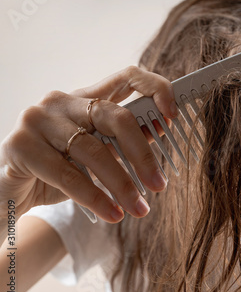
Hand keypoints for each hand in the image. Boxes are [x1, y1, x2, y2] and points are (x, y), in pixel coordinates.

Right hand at [0, 66, 177, 222]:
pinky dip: (96, 197)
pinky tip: (113, 214)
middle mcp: (61, 101)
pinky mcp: (20, 145)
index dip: (155, 89)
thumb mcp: (98, 156)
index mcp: (85, 98)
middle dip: (142, 154)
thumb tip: (162, 130)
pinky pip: (68, 174)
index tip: (174, 116)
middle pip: (115, 117)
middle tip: (159, 185)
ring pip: (93, 150)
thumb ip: (124, 142)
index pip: (127, 77)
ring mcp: (37, 120)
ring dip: (122, 185)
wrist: (9, 193)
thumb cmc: (59, 172)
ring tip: (139, 209)